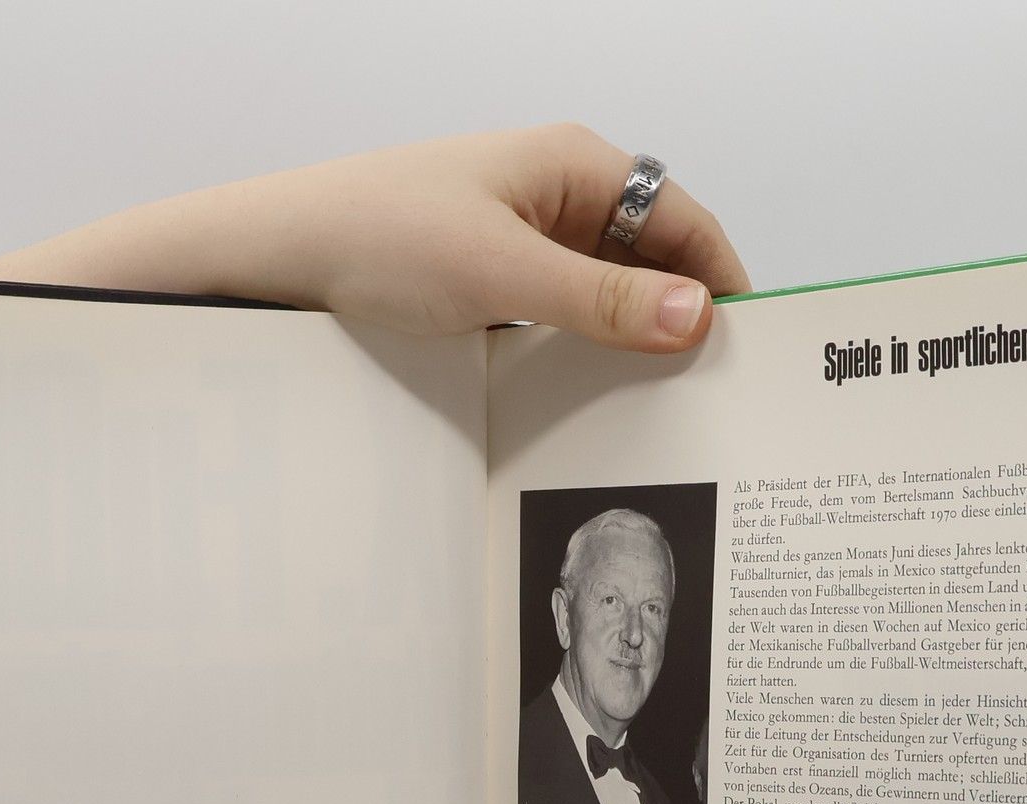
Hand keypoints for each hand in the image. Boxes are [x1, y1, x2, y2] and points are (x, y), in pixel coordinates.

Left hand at [0, 125, 753, 355]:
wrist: (275, 257)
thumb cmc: (378, 237)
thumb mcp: (502, 275)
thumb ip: (603, 302)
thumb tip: (697, 317)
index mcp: (576, 167)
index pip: (685, 224)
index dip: (724, 285)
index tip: (751, 355)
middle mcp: (558, 197)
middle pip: (652, 264)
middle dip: (682, 324)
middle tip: (712, 400)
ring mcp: (523, 243)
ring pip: (605, 300)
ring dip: (628, 348)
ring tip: (659, 412)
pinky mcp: (490, 286)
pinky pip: (559, 323)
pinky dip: (580, 357)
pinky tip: (588, 404)